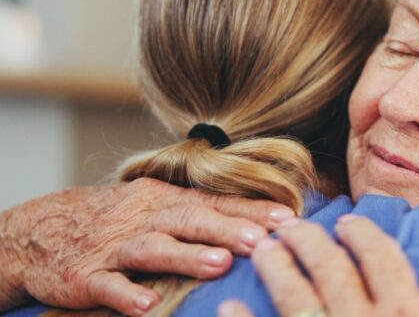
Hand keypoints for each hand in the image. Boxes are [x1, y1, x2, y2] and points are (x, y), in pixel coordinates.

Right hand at [0, 177, 295, 314]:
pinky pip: (107, 285)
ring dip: (186, 256)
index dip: (251, 211)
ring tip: (219, 265)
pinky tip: (146, 306)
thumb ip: (199, 213)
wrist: (40, 229)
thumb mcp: (155, 206)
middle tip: (263, 242)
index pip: (215, 203)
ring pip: (153, 248)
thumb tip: (257, 223)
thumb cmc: (117, 220)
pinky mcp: (85, 275)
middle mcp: (144, 218)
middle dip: (229, 230)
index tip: (288, 220)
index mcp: (165, 201)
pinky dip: (126, 294)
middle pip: (190, 220)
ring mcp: (114, 246)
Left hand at [247, 215, 418, 316]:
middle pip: (333, 268)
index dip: (364, 236)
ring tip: (263, 249)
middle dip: (310, 242)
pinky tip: (228, 305)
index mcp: (405, 314)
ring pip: (295, 296)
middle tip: (293, 226)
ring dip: (276, 268)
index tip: (348, 224)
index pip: (382, 260)